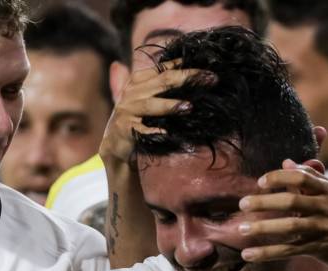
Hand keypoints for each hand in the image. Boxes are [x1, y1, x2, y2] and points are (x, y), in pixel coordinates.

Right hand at [99, 59, 213, 164]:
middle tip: (210, 79)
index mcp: (138, 81)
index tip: (208, 69)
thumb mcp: (149, 100)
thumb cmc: (137, 122)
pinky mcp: (124, 129)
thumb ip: (163, 85)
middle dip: (187, 78)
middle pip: (162, 81)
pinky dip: (153, 132)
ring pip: (150, 104)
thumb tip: (188, 69)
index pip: (163, 68)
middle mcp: (131, 92)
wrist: (116, 147)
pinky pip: (141, 131)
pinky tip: (166, 133)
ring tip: (189, 107)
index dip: (185, 66)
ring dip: (170, 105)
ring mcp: (126, 111)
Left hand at [236, 159, 327, 270]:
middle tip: (242, 204)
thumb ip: (313, 178)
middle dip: (264, 202)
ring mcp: (323, 229)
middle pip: (291, 201)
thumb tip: (287, 162)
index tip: (260, 182)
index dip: (279, 177)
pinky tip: (249, 255)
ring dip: (263, 228)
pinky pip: (289, 251)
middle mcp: (327, 208)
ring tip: (241, 229)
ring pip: (289, 227)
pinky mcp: (320, 249)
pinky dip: (267, 253)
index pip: (302, 177)